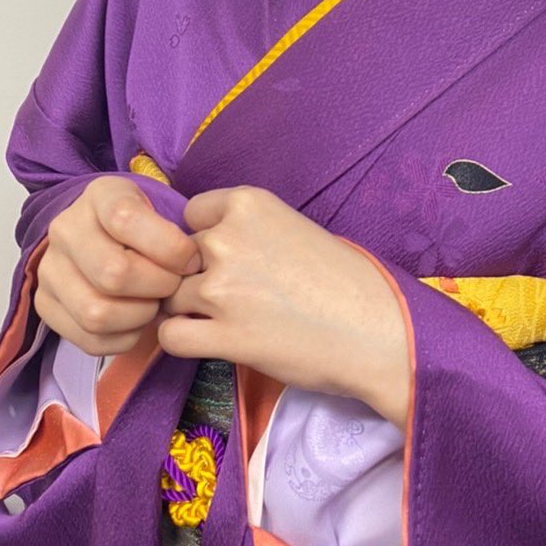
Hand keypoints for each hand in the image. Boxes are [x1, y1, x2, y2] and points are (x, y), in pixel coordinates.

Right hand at [34, 175, 201, 355]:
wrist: (104, 234)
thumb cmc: (145, 224)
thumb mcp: (163, 207)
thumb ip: (177, 230)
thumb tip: (192, 267)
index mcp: (98, 195)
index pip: (126, 218)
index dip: (168, 246)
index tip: (190, 259)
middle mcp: (66, 229)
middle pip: (113, 273)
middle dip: (157, 287)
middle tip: (174, 286)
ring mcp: (50, 269)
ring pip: (97, 313)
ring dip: (140, 316)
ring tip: (155, 303)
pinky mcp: (46, 305)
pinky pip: (88, 340)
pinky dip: (123, 338)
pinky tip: (137, 321)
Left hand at [156, 185, 410, 425]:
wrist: (374, 328)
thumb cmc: (343, 278)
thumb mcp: (293, 228)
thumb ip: (248, 230)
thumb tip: (209, 244)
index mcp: (248, 204)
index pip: (191, 213)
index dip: (203, 236)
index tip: (226, 256)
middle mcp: (227, 239)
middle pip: (177, 256)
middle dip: (195, 274)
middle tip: (229, 294)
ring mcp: (220, 288)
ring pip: (171, 295)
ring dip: (190, 309)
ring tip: (224, 320)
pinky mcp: (223, 335)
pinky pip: (171, 335)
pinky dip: (182, 340)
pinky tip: (209, 342)